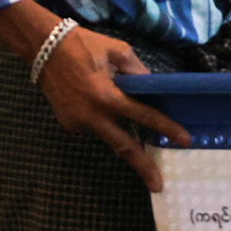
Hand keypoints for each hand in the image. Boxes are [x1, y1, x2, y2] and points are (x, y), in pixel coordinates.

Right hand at [36, 27, 192, 192]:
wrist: (44, 48)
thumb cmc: (85, 45)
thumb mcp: (119, 52)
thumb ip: (139, 73)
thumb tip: (154, 88)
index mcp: (108, 97)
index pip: (144, 117)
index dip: (166, 129)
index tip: (185, 141)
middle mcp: (93, 116)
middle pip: (124, 147)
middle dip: (142, 167)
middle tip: (158, 185)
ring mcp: (78, 123)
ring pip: (109, 136)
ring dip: (125, 137)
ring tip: (138, 138)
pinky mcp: (68, 124)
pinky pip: (95, 128)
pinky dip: (106, 123)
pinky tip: (104, 109)